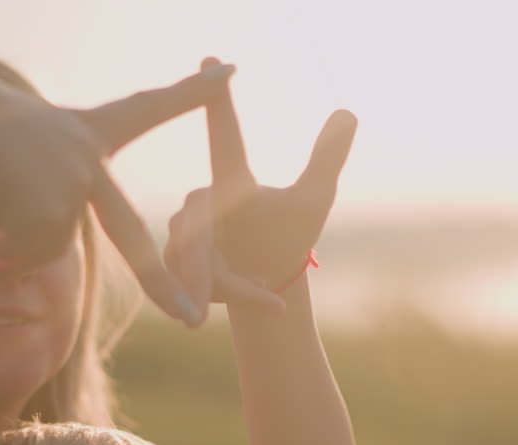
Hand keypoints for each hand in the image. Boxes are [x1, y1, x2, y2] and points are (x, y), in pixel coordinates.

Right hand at [0, 57, 234, 324]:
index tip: (234, 73)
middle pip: (132, 237)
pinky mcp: (52, 208)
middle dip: (162, 284)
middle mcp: (86, 155)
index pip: (145, 109)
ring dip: (2, 245)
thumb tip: (11, 273)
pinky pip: (25, 258)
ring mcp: (73, 182)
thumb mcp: (4, 155)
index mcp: (82, 130)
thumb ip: (31, 206)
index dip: (190, 96)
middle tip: (193, 320)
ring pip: (46, 248)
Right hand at [166, 58, 356, 311]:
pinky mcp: (168, 261)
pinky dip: (216, 300)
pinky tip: (228, 313)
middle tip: (217, 295)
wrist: (270, 282)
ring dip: (223, 288)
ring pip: (190, 260)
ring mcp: (181, 231)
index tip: (211, 59)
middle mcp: (201, 200)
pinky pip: (184, 282)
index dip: (218, 101)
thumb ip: (327, 158)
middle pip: (195, 228)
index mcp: (233, 180)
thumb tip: (348, 112)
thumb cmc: (292, 235)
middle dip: (202, 268)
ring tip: (260, 298)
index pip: (224, 137)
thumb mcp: (313, 201)